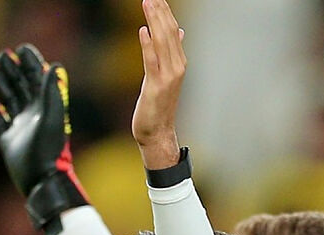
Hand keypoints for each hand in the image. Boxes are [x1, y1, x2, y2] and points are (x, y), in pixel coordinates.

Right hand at [0, 44, 89, 229]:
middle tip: (3, 55)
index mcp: (45, 106)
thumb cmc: (49, 149)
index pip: (37, 78)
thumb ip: (52, 91)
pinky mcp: (8, 142)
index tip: (22, 48)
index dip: (31, 62)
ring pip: (10, 101)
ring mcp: (20, 129)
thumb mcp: (52, 116)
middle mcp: (33, 115)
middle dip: (13, 70)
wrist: (41, 180)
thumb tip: (54, 65)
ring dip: (2, 86)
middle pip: (21, 86)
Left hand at [132, 0, 185, 168]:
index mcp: (179, 61)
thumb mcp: (165, 75)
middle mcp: (177, 65)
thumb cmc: (158, 105)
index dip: (165, 11)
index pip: (172, 30)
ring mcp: (168, 76)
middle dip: (160, 10)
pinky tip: (144, 30)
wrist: (158, 132)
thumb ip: (171, 52)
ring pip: (162, 42)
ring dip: (155, 21)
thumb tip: (178, 31)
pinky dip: (148, 45)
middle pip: (168, 31)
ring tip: (148, 2)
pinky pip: (152, 61)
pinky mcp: (156, 86)